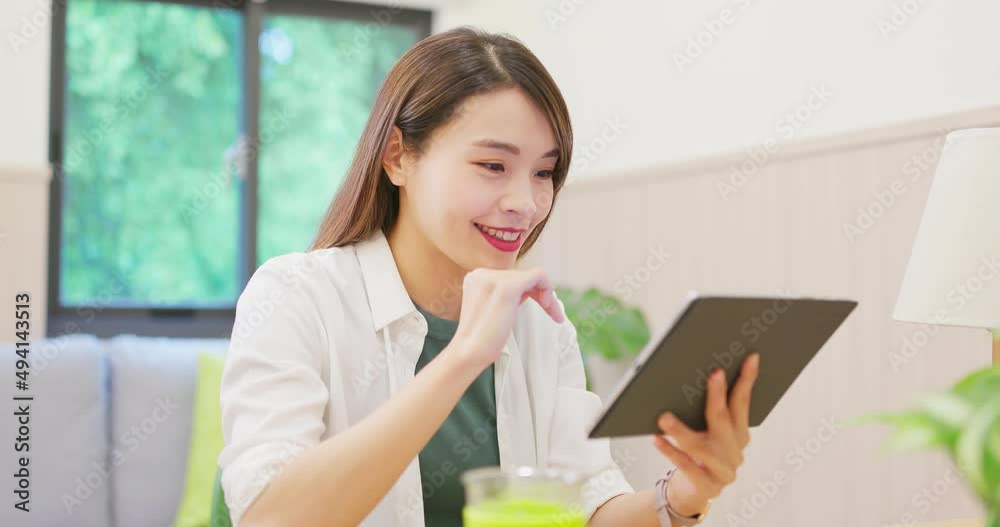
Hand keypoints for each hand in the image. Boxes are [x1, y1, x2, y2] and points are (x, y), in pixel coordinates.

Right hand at [447, 267, 564, 372]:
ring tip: (554, 314)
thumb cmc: (481, 340)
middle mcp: (483, 273)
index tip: (540, 308)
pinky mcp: (507, 287)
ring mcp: (494, 278)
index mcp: (477, 277)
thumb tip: (529, 291)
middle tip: (553, 314)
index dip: (528, 292)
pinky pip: (538, 275)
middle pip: (522, 276)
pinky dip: (547, 288)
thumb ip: (505, 297)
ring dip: (547, 295)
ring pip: (532, 276)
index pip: (511, 277)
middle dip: (540, 294)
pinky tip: (549, 306)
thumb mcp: (492, 310)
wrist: (468, 353)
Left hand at [652, 353, 759, 515]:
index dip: (747, 380)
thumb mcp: (705, 431)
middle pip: (725, 419)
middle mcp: (735, 451)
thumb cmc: (696, 453)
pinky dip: (670, 451)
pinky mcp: (706, 486)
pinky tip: (657, 439)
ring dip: (681, 430)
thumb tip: (697, 374)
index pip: (743, 403)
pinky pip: (686, 466)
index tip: (750, 358)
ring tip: (664, 417)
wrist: (691, 491)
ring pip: (701, 446)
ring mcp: (723, 471)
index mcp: (740, 434)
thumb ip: (708, 410)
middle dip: (719, 395)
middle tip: (713, 373)